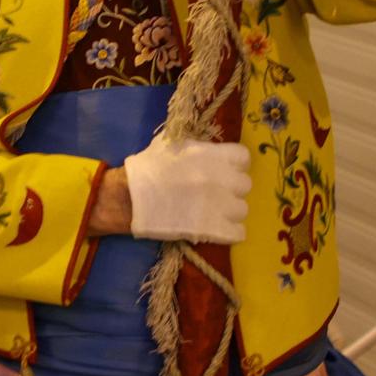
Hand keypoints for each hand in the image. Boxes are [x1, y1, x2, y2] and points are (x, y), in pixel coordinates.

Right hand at [120, 133, 252, 244]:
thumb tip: (205, 148)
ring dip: (230, 211)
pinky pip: (238, 232)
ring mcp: (221, 205)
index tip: (224, 169)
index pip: (243, 158)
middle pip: (244, 185)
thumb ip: (194, 145)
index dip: (234, 164)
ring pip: (242, 210)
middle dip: (232, 189)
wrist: (130, 198)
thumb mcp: (171, 144)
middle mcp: (222, 179)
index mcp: (213, 155)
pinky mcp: (215, 229)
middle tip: (216, 192)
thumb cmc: (147, 168)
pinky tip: (216, 228)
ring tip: (214, 212)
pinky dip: (230, 231)